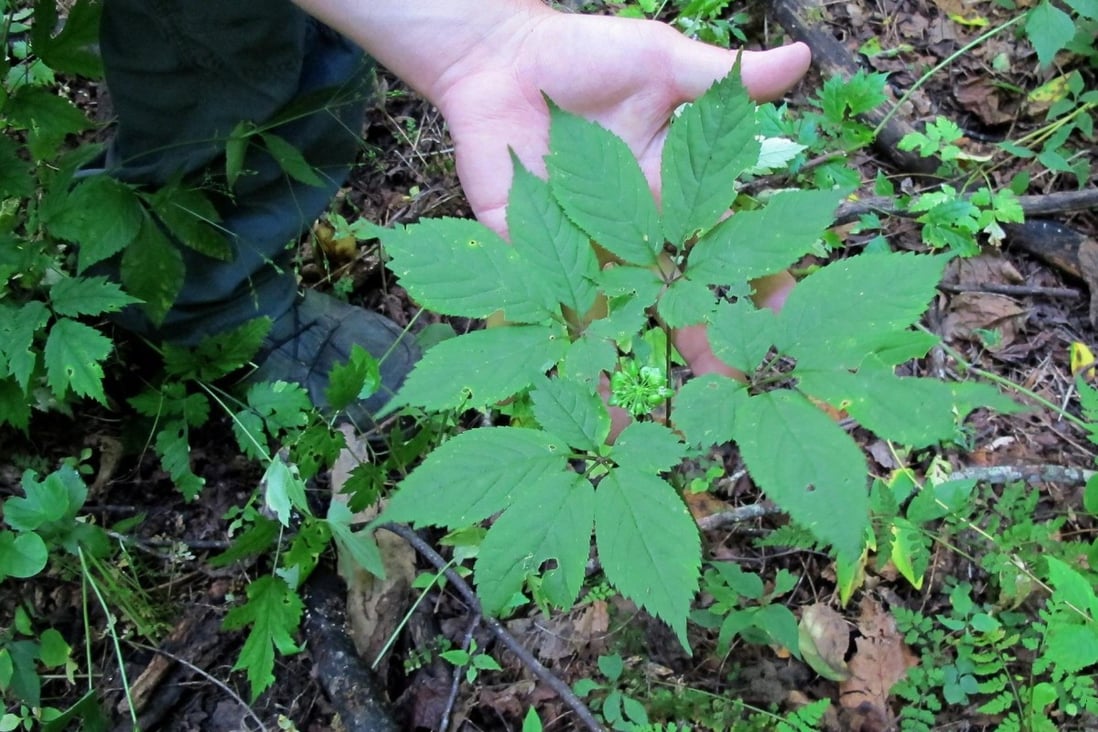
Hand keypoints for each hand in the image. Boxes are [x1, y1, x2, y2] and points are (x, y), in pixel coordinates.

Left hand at [434, 12, 808, 393]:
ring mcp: (577, 254)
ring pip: (607, 327)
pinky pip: (526, 310)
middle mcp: (631, 242)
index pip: (729, 258)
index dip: (763, 294)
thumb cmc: (586, 57)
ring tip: (636, 437)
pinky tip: (551, 399)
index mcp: (675, 204)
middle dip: (704, 356)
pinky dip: (533, 350)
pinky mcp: (519, 254)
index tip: (792, 332)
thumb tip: (800, 58)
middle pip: (674, 309)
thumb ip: (721, 82)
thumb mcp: (661, 64)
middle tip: (731, 407)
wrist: (500, 59)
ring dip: (621, 378)